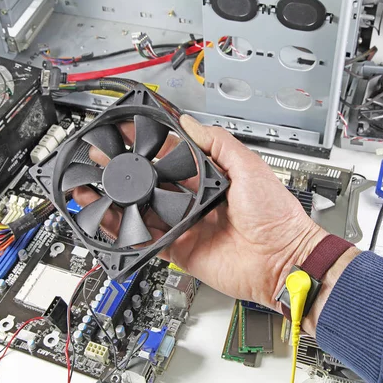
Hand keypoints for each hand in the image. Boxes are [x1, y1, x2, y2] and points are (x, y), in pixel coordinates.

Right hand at [73, 115, 327, 309]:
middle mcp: (197, 200)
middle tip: (107, 158)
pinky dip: (130, 233)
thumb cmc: (276, 216)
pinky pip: (150, 241)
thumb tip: (190, 123)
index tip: (130, 133)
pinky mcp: (182, 249)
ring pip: (147, 211)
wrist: (282, 260)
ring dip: (124, 200)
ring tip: (100, 186)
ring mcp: (188, 225)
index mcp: (213, 178)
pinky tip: (114, 220)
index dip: (152, 146)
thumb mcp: (249, 168)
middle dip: (130, 171)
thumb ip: (218, 144)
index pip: (174, 157)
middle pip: (155, 183)